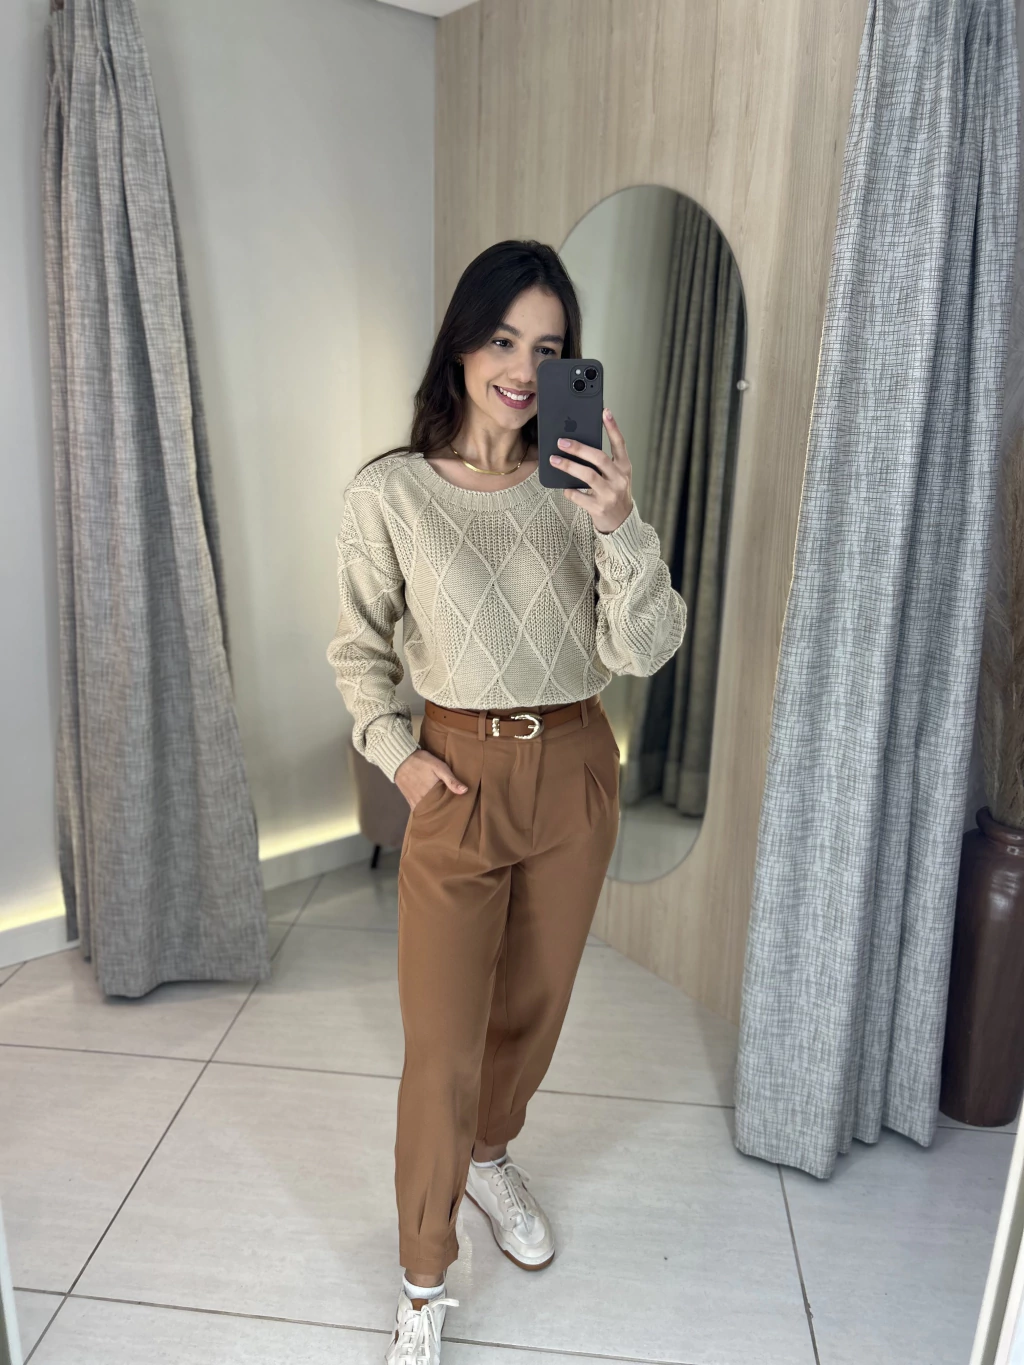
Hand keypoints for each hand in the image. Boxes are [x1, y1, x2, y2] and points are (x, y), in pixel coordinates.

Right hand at [395, 749, 466, 810]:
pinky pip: (418, 811)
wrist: (400, 759)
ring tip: (444, 814)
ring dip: (434, 813)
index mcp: (432, 795)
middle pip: (436, 812)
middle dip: (444, 814)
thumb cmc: (421, 762)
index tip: (459, 812)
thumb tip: (465, 791)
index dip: (452, 811)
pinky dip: (425, 812)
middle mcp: (422, 802)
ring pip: (427, 813)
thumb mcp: (439, 767)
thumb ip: (451, 780)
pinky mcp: (409, 801)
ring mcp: (414, 802)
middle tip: (454, 815)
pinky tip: (431, 812)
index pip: (444, 808)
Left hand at [549, 408, 633, 532]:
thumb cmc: (615, 493)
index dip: (613, 427)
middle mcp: (619, 479)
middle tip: (561, 441)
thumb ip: (605, 462)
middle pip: (599, 458)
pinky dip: (569, 490)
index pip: (620, 444)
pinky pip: (579, 496)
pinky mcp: (598, 508)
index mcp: (625, 467)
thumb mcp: (616, 475)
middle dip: (579, 448)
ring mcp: (610, 494)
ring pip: (588, 476)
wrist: (621, 522)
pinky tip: (563, 486)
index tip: (604, 412)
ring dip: (569, 466)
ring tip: (554, 460)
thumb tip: (579, 444)